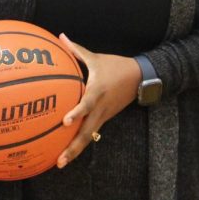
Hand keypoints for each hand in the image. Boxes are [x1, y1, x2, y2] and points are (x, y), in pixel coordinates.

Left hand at [56, 34, 141, 168]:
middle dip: (73, 147)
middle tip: (59, 160)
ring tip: (59, 163)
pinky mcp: (104, 119)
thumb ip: (76, 49)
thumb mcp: (95, 57)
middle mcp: (100, 108)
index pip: (87, 104)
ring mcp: (103, 116)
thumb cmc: (115, 66)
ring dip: (75, 151)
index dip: (77, 112)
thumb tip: (60, 36)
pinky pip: (90, 134)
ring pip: (88, 137)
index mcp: (97, 91)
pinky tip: (67, 152)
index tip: (64, 121)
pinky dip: (80, 143)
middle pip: (86, 132)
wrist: (139, 78)